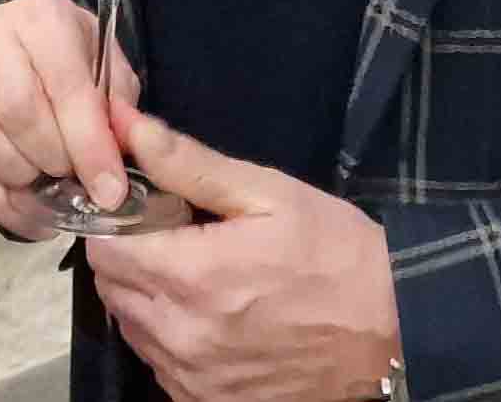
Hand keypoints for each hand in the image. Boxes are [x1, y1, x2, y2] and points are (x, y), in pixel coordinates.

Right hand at [0, 0, 143, 239]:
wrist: (22, 40)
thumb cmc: (74, 58)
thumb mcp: (110, 70)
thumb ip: (117, 112)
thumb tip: (112, 168)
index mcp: (42, 17)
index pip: (64, 86)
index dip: (88, 145)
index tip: (109, 191)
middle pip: (14, 110)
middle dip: (52, 159)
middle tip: (76, 183)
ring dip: (17, 177)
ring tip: (47, 191)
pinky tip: (24, 212)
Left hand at [84, 110, 400, 401]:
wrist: (397, 333)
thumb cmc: (338, 255)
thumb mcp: (270, 194)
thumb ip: (188, 164)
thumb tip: (125, 124)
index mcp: (192, 276)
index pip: (103, 248)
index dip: (118, 222)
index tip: (149, 211)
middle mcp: (181, 335)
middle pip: (112, 289)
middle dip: (132, 258)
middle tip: (178, 241)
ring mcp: (192, 378)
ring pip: (131, 328)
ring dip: (148, 300)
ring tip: (201, 280)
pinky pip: (159, 365)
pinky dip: (171, 339)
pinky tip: (213, 319)